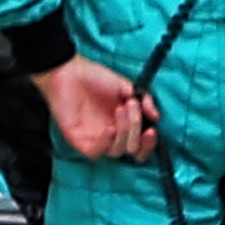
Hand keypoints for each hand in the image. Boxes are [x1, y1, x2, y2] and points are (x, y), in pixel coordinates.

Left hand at [35, 56, 152, 162]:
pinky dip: (106, 143)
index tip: (152, 129)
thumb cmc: (94, 78)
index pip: (140, 147)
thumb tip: (156, 116)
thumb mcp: (125, 87)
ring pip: (117, 152)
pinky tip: (109, 128)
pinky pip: (96, 153)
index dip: (149, 144)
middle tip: (131, 106)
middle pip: (132, 150)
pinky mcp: (79, 141)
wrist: (68, 71)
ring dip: (124, 131)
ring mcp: (95, 139)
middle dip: (136, 128)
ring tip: (120, 108)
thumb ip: (143, 100)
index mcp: (123, 126)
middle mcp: (111, 136)